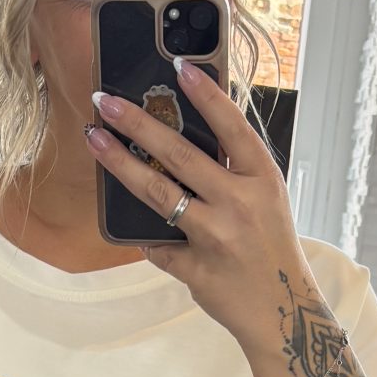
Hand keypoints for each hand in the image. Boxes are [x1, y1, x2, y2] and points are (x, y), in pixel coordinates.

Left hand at [84, 60, 323, 349]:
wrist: (282, 310)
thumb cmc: (270, 247)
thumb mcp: (266, 199)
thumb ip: (232, 170)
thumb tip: (180, 134)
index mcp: (262, 179)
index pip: (231, 126)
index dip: (206, 95)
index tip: (179, 65)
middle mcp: (240, 204)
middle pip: (179, 154)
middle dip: (137, 122)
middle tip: (104, 100)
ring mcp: (216, 237)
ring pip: (157, 193)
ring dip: (119, 163)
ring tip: (94, 140)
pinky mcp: (195, 269)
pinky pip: (156, 243)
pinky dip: (142, 233)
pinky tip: (125, 222)